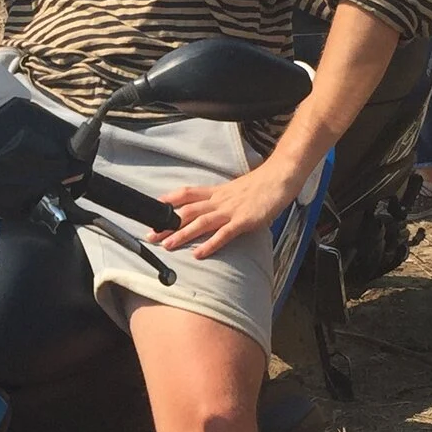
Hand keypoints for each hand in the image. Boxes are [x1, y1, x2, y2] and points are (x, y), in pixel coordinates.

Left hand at [157, 159, 303, 258]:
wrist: (281, 176)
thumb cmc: (261, 185)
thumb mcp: (235, 190)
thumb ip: (222, 200)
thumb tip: (212, 211)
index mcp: (216, 192)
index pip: (186, 193)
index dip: (168, 200)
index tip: (151, 209)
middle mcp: (219, 200)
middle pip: (187, 211)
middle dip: (167, 224)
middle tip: (150, 235)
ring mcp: (231, 210)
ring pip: (201, 222)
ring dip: (182, 234)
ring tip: (167, 245)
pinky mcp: (244, 221)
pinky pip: (224, 234)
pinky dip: (210, 244)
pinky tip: (198, 254)